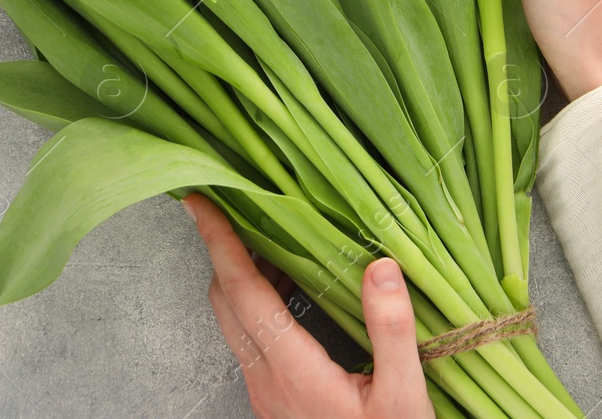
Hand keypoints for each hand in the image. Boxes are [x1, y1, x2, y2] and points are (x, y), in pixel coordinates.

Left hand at [184, 194, 432, 418]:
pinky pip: (251, 339)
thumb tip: (381, 265)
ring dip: (242, 277)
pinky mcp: (274, 400)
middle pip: (225, 300)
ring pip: (233, 321)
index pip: (241, 291)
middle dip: (223, 249)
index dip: (218, 242)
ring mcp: (265, 392)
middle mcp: (266, 378)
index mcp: (292, 369)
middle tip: (238, 207)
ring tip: (273, 240)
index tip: (199, 202)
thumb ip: (390, 330)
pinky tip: (294, 293)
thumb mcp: (402, 398)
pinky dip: (258, 303)